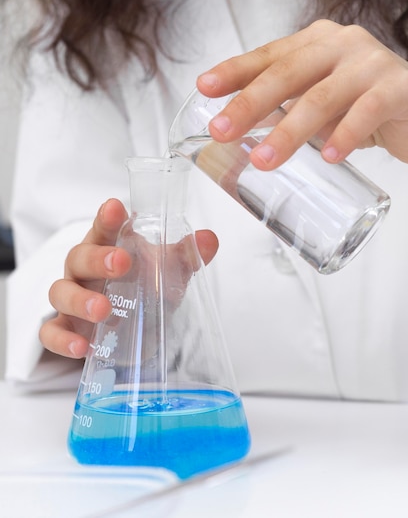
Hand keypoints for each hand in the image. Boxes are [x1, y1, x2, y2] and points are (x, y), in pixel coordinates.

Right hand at [42, 198, 217, 358]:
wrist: (132, 331)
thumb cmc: (143, 288)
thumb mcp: (166, 272)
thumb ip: (186, 256)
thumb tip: (209, 240)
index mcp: (106, 247)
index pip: (103, 228)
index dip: (107, 218)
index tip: (115, 207)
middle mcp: (83, 270)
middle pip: (79, 257)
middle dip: (98, 259)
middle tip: (121, 263)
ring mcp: (71, 298)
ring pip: (61, 292)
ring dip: (80, 300)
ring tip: (104, 310)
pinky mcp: (65, 329)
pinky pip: (51, 332)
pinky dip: (62, 340)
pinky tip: (82, 347)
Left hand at [197, 19, 407, 171]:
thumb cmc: (365, 111)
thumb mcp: (322, 103)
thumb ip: (288, 106)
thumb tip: (236, 129)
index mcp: (318, 42)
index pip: (269, 55)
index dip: (235, 71)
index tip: (203, 88)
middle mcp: (343, 44)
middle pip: (287, 73)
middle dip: (249, 104)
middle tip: (221, 132)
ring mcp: (373, 63)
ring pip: (322, 97)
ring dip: (289, 132)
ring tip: (263, 161)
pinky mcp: (401, 88)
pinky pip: (367, 112)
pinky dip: (345, 136)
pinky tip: (328, 157)